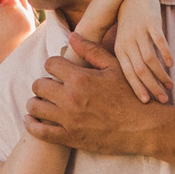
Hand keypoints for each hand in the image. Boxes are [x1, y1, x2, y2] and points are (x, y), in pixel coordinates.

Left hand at [27, 42, 159, 159]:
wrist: (143, 128)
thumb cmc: (131, 96)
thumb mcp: (115, 68)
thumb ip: (91, 51)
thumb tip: (72, 36)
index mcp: (81, 78)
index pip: (50, 64)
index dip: (54, 66)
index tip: (59, 71)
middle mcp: (70, 98)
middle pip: (38, 85)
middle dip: (43, 83)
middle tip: (52, 87)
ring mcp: (68, 119)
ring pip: (34, 106)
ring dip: (36, 102)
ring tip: (43, 103)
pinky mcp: (69, 138)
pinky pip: (38, 131)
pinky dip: (31, 124)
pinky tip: (32, 119)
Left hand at [112, 0, 174, 104]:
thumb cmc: (130, 24)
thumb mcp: (123, 42)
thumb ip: (129, 60)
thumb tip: (137, 82)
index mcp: (120, 49)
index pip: (128, 74)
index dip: (138, 89)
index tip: (147, 102)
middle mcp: (127, 42)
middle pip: (140, 70)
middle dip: (152, 87)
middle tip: (163, 100)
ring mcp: (139, 32)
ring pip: (150, 59)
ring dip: (161, 75)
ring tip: (170, 85)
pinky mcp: (151, 22)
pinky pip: (159, 41)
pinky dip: (166, 54)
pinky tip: (172, 64)